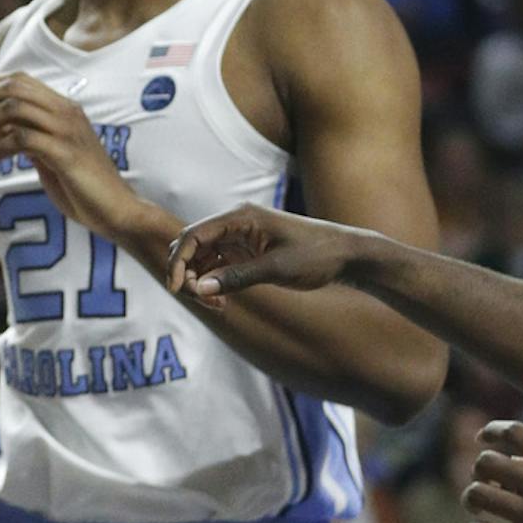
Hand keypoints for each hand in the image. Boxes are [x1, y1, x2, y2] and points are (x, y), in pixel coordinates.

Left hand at [0, 74, 140, 237]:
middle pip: (11, 88)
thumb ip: (25, 137)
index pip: (18, 79)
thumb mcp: (48, 156)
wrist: (116, 211)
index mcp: (64, 107)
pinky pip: (19, 140)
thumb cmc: (82, 187)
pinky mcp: (64, 152)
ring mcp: (66, 129)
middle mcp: (66, 110)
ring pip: (12, 108)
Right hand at [164, 205, 361, 305]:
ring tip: (217, 305)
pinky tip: (222, 301)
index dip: (178, 261)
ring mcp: (240, 237)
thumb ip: (236, 277)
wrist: (346, 254)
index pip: (194, 234)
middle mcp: (235, 223)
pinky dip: (213, 282)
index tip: (176, 289)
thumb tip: (199, 288)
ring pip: (202, 257)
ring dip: (200, 281)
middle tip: (201, 301)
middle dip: (187, 273)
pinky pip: (217, 265)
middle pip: (193, 245)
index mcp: (240, 217)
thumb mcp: (276, 269)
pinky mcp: (246, 251)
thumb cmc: (316, 255)